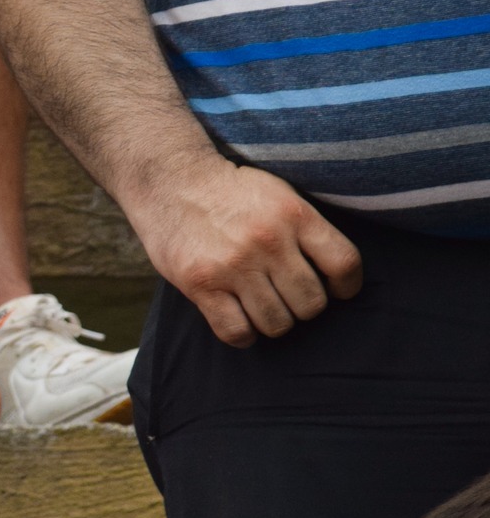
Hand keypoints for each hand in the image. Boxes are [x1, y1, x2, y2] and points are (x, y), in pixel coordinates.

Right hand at [126, 152, 361, 346]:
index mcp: (294, 215)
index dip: (347, 286)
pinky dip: (243, 336)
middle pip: (311, 303)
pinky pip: (235, 330)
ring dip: (273, 322)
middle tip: (289, 297)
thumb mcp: (278, 194)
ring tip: (262, 308)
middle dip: (304, 307)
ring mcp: (233, 265)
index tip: (336, 290)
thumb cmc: (229, 192)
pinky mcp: (201, 284)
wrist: (170, 181)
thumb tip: (332, 270)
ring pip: (276, 322)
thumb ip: (305, 227)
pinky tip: (240, 322)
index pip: (344, 264)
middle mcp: (267, 241)